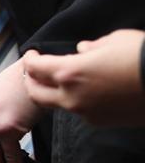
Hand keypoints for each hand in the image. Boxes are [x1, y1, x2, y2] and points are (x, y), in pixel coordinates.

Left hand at [22, 29, 144, 125]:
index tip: (31, 54)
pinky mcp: (99, 122)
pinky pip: (79, 110)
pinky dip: (76, 100)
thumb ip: (91, 47)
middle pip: (35, 94)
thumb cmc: (142, 56)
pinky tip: (86, 90)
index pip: (35, 68)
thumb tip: (81, 50)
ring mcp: (84, 112)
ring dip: (54, 92)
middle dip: (31, 82)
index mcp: (69, 73)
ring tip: (60, 80)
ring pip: (57, 104)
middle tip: (33, 72)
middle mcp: (71, 96)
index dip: (29, 59)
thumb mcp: (115, 40)